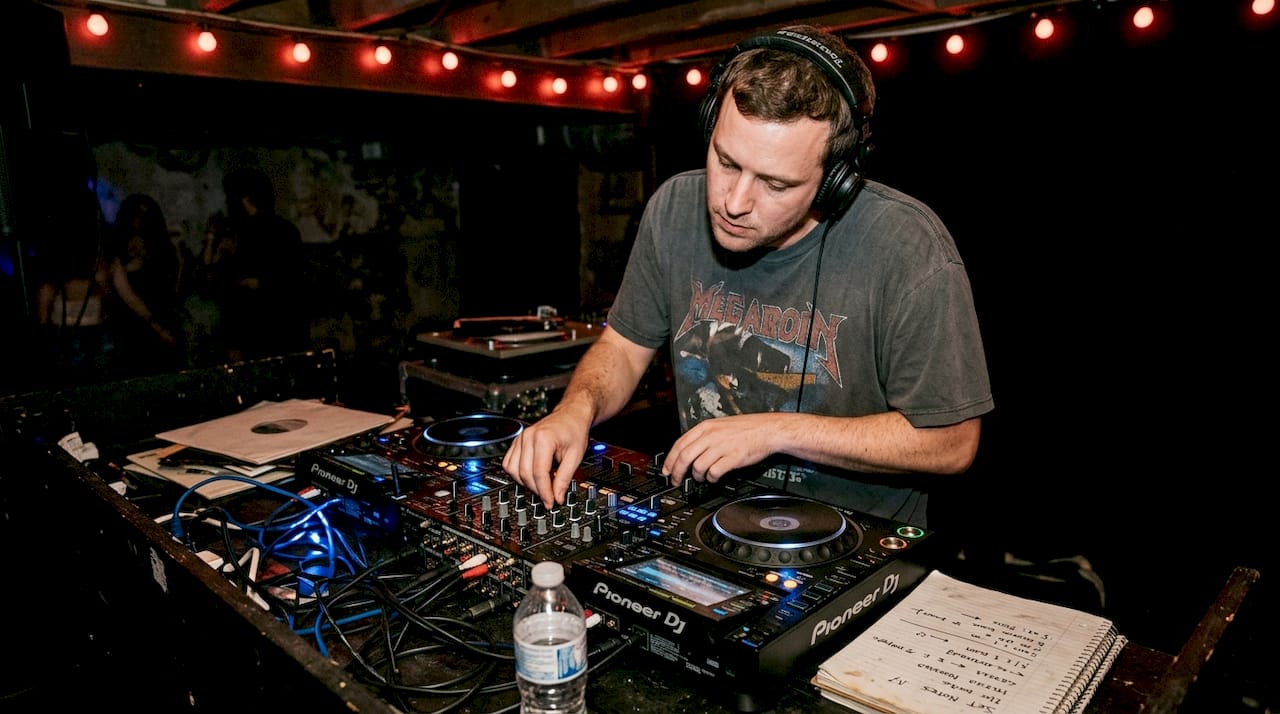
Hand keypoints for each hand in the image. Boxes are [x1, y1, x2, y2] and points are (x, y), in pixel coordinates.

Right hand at [501, 411, 590, 508]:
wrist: (570, 415)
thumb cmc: (574, 430)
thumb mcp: (575, 456)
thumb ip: (565, 478)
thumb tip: (558, 497)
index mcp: (543, 439)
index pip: (539, 473)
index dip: (544, 492)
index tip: (551, 502)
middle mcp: (528, 437)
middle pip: (525, 473)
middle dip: (537, 489)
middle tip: (549, 497)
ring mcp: (520, 438)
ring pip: (513, 470)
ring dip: (525, 483)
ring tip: (541, 486)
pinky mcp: (517, 442)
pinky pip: (508, 463)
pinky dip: (517, 474)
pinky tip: (530, 476)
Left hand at [660, 413, 779, 485]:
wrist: (767, 430)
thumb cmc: (745, 429)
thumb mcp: (719, 426)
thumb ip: (703, 437)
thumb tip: (687, 452)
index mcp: (705, 427)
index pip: (679, 444)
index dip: (670, 460)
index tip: (667, 470)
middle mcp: (711, 436)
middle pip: (685, 457)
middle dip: (677, 472)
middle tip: (676, 481)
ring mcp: (721, 447)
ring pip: (698, 466)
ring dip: (697, 476)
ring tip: (701, 478)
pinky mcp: (732, 458)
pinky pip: (714, 472)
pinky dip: (711, 478)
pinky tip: (714, 478)